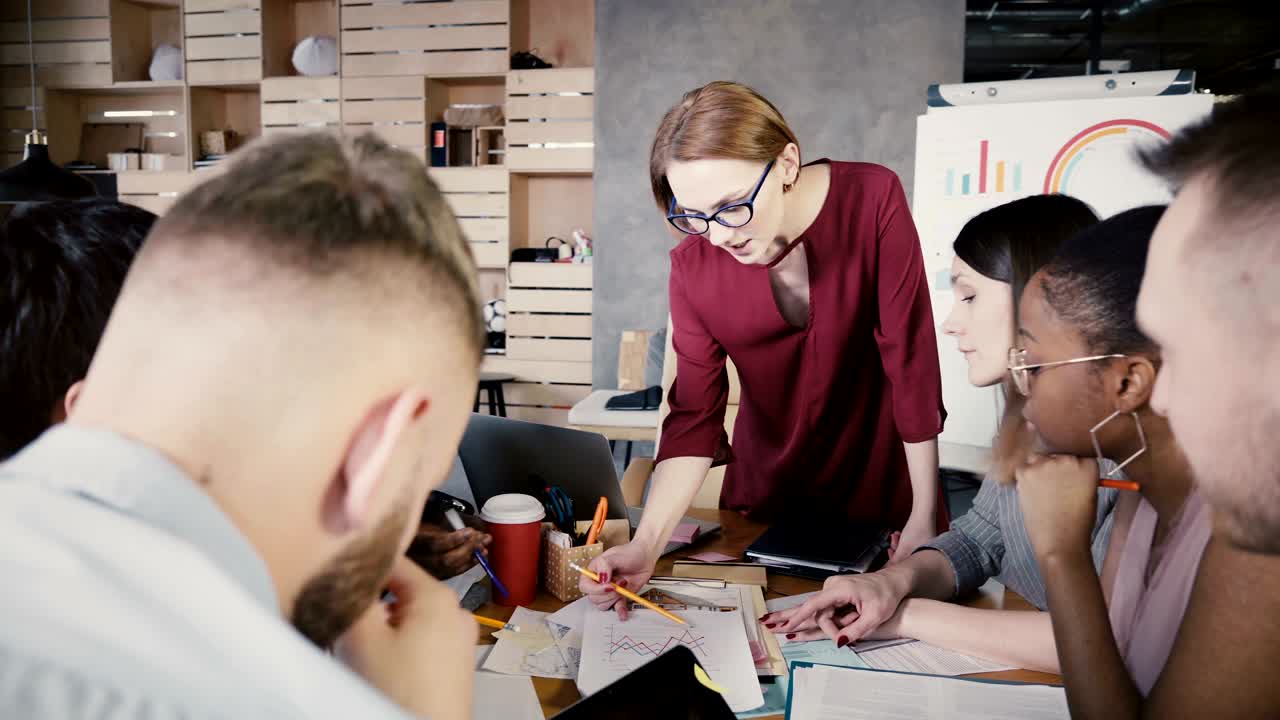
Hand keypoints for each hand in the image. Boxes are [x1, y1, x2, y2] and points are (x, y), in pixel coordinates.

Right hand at [335, 557, 474, 719]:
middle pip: (402, 591)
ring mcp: (460, 638)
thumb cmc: (400, 691)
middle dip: (373, 605)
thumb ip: (353, 596)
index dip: (363, 568)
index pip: (393, 560)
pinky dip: (400, 647)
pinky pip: (422, 641)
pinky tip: (384, 671)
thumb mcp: (362, 637)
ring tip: (365, 655)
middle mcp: (456, 611)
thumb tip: (346, 572)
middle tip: (349, 628)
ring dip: (384, 630)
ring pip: (410, 618)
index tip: (339, 581)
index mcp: (438, 595)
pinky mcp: (457, 664)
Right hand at [407, 516, 490, 579]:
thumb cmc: (414, 528)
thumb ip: (440, 524)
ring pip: (450, 569)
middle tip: (481, 538)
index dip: (453, 539)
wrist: (398, 547)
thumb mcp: (423, 520)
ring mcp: (424, 571)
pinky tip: (478, 557)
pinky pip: (452, 573)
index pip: (434, 544)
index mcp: (412, 541)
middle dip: (467, 548)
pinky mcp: (431, 576)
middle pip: (445, 560)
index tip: (470, 531)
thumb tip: (463, 527)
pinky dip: (467, 565)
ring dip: (471, 557)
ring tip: (484, 547)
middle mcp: (417, 560)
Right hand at [579, 540, 657, 619]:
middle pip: (594, 598)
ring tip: (624, 586)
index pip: (584, 586)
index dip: (595, 589)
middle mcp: (599, 584)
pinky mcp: (620, 597)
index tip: (608, 585)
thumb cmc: (628, 553)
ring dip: (614, 599)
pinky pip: (617, 608)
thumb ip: (605, 566)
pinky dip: (620, 611)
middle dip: (608, 593)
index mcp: (593, 572)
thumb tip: (602, 580)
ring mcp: (609, 592)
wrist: (644, 557)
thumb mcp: (613, 556)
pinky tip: (623, 613)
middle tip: (620, 583)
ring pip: (603, 605)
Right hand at [764, 569, 909, 644]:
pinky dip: (832, 619)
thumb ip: (856, 630)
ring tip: (857, 621)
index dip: (799, 617)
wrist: (893, 581)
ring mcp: (833, 588)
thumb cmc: (886, 595)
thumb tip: (839, 642)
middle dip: (830, 629)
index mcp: (840, 589)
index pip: (813, 605)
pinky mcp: (836, 592)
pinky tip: (837, 620)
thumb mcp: (875, 617)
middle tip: (847, 639)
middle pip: (819, 614)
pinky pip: (828, 609)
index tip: (787, 627)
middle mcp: (832, 586)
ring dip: (834, 624)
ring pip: (824, 613)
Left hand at [887, 515, 934, 564]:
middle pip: (907, 558)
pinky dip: (903, 540)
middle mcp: (926, 555)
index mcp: (924, 560)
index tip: (888, 561)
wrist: (923, 513)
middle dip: (896, 552)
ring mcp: (926, 548)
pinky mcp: (923, 541)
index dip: (895, 564)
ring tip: (894, 537)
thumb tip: (887, 569)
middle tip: (890, 547)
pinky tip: (899, 535)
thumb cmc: (917, 529)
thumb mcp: (903, 548)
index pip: (907, 567)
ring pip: (908, 550)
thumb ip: (895, 560)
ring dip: (898, 544)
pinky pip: (911, 544)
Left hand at [1015, 452, 1098, 561]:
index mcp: (1088, 466)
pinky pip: (1023, 467)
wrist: (1060, 541)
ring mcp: (1045, 464)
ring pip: (1038, 458)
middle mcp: (1067, 460)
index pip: (1078, 456)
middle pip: (1057, 454)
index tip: (1069, 477)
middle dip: (1054, 466)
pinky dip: (1025, 477)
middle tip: (1053, 486)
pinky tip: (1031, 493)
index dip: (1072, 467)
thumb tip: (1065, 468)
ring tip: (1042, 491)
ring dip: (1038, 469)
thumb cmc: (1078, 522)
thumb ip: (1080, 475)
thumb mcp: (1089, 493)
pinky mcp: (1026, 472)